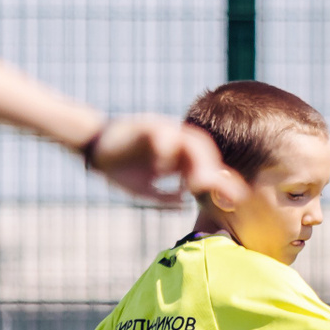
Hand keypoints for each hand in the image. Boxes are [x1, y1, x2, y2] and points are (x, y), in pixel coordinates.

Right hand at [86, 116, 249, 206]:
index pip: (208, 166)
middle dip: (214, 172)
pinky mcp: (144, 125)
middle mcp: (176, 141)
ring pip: (190, 140)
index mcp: (179, 156)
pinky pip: (161, 133)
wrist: (92, 148)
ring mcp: (162, 131)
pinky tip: (164, 168)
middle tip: (217, 194)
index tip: (237, 200)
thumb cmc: (119, 168)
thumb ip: (164, 197)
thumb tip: (182, 204)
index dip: (223, 181)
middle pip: (205, 152)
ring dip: (197, 161)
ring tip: (198, 183)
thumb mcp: (144, 189)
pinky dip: (165, 148)